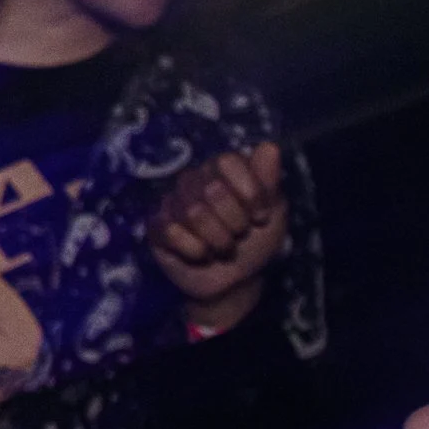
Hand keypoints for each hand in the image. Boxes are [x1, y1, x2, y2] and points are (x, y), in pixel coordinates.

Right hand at [146, 142, 286, 326]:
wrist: (236, 282)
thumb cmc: (256, 242)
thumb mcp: (274, 214)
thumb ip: (269, 181)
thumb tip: (269, 146)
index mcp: (221, 170)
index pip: (228, 161)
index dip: (249, 192)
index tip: (260, 217)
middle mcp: (193, 180)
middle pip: (213, 190)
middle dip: (235, 222)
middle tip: (239, 234)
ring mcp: (171, 202)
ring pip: (193, 213)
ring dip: (218, 240)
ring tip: (222, 248)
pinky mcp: (155, 227)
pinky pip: (171, 231)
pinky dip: (195, 250)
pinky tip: (201, 255)